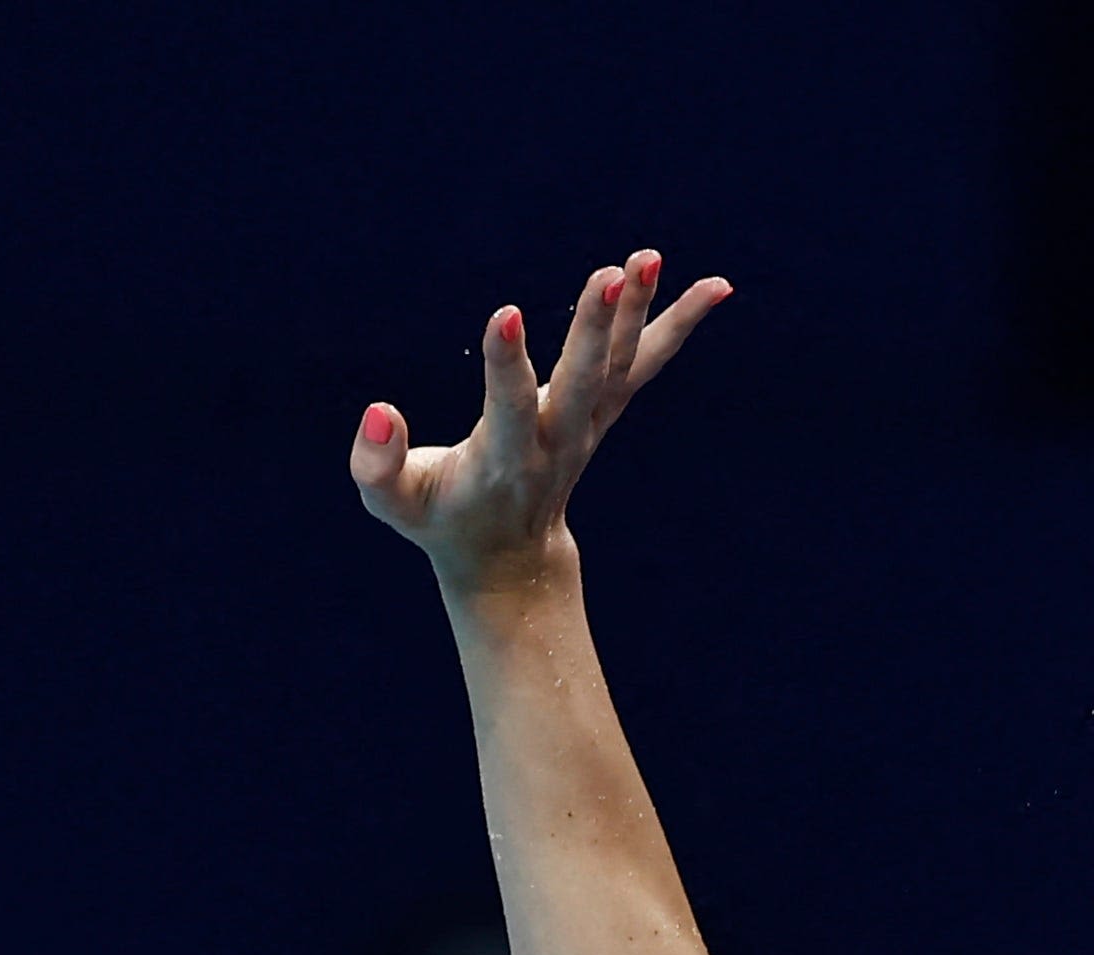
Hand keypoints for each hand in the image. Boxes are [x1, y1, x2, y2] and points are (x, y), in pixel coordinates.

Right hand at [352, 248, 732, 601]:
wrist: (508, 560)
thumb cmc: (441, 520)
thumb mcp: (396, 506)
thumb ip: (376, 467)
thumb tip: (377, 413)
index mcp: (506, 460)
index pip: (510, 408)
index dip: (506, 363)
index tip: (506, 313)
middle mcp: (558, 441)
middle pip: (584, 382)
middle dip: (596, 329)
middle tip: (612, 274)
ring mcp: (588, 426)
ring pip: (622, 366)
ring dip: (642, 313)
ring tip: (650, 256)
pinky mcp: (604, 411)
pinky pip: (647, 364)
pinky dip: (679, 326)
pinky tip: (717, 286)